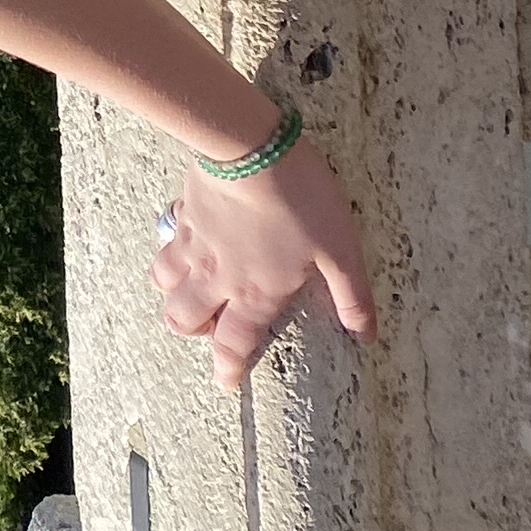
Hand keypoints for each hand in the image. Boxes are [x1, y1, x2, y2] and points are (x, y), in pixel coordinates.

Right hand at [149, 143, 376, 390]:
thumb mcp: (340, 250)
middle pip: (183, 320)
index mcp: (255, 294)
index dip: (227, 369)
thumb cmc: (300, 200)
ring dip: (173, 295)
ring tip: (189, 290)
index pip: (233, 345)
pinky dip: (170, 251)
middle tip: (208, 328)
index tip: (224, 383)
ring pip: (165, 285)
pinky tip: (184, 241)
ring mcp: (194, 245)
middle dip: (191, 333)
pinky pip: (166, 242)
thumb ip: (351, 297)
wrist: (248, 147)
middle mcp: (217, 277)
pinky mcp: (183, 213)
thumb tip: (365, 337)